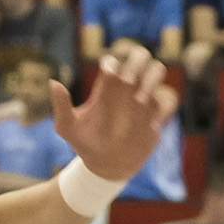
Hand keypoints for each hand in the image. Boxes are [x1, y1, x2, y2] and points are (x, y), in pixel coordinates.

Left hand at [50, 41, 175, 183]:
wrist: (105, 167)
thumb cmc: (84, 144)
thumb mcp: (67, 127)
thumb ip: (61, 105)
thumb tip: (53, 81)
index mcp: (105, 88)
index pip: (113, 61)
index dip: (112, 63)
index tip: (107, 75)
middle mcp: (126, 89)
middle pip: (140, 56)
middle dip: (136, 61)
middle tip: (127, 81)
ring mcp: (144, 100)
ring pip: (158, 70)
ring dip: (151, 79)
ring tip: (138, 100)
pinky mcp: (157, 115)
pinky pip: (170, 98)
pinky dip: (164, 103)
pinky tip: (150, 120)